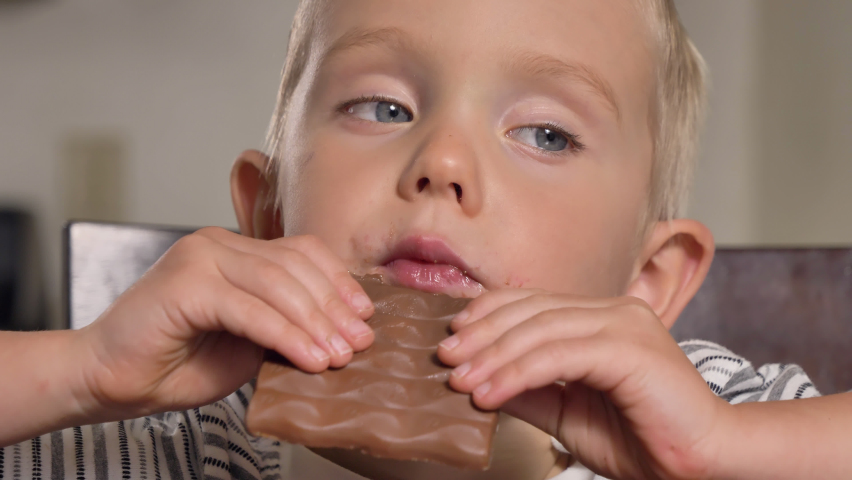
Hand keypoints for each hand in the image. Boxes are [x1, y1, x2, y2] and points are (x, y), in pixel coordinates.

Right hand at [71, 227, 374, 421]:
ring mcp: (199, 257)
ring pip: (278, 284)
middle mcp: (216, 243)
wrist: (107, 380)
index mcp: (233, 250)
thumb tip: (338, 331)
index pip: (301, 252)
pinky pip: (251, 309)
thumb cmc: (174, 363)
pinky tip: (310, 358)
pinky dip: (287, 335)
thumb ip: (283, 325)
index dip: (338, 281)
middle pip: (295, 265)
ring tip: (340, 355)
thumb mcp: (246, 341)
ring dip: (316, 323)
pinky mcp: (185, 283)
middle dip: (335, 306)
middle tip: (360, 341)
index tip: (365, 315)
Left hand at [437, 289, 732, 479]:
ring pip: (540, 329)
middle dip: (482, 333)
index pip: (533, 301)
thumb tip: (477, 380)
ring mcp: (624, 323)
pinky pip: (558, 356)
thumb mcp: (568, 412)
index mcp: (602, 317)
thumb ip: (528, 390)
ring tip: (460, 379)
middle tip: (445, 357)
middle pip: (531, 310)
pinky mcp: (629, 347)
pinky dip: (518, 373)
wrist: (700, 464)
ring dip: (493, 355)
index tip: (453, 337)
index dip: (489, 314)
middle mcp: (613, 310)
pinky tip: (490, 393)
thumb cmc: (640, 439)